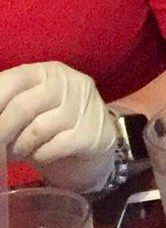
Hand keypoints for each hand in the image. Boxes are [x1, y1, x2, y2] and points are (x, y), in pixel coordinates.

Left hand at [0, 61, 115, 191]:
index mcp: (47, 71)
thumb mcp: (27, 107)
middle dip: (2, 131)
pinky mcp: (93, 132)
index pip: (10, 81)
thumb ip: (7, 104)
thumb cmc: (51, 122)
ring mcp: (86, 106)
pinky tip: (40, 155)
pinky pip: (56, 146)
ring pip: (38, 129)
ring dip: (20, 147)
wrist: (94, 143)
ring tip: (17, 153)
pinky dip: (42, 155)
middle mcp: (69, 82)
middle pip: (22, 107)